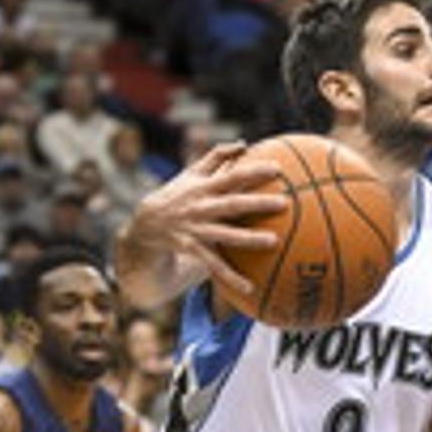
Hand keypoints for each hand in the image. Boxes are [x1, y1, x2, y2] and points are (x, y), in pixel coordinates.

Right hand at [124, 142, 287, 297]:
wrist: (146, 224)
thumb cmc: (177, 195)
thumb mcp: (191, 173)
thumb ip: (216, 156)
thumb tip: (243, 144)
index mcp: (204, 188)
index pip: (232, 176)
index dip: (253, 171)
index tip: (278, 168)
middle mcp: (201, 207)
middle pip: (232, 204)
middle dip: (257, 203)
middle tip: (285, 203)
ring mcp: (196, 229)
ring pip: (224, 235)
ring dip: (247, 239)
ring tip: (273, 241)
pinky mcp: (191, 249)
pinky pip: (213, 265)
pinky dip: (230, 277)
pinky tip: (250, 288)